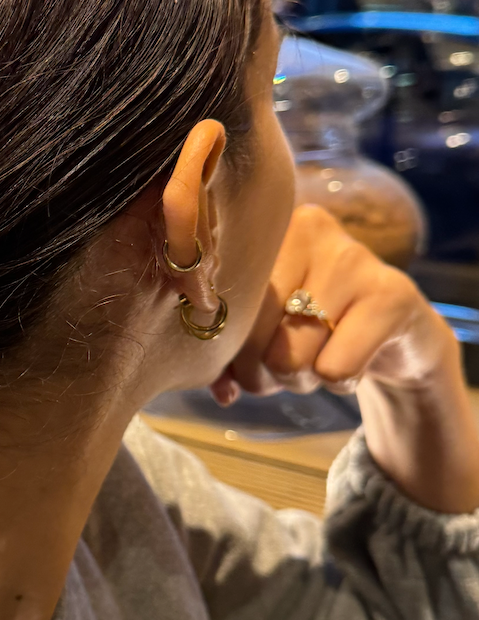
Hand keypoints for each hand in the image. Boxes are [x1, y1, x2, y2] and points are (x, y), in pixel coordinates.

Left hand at [213, 204, 458, 406]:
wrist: (397, 331)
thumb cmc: (311, 327)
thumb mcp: (261, 333)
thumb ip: (229, 356)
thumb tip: (222, 391)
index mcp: (264, 228)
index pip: (222, 302)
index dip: (223, 347)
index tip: (236, 362)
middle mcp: (308, 228)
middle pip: (251, 330)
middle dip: (258, 371)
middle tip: (278, 369)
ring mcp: (354, 256)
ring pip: (291, 356)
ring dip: (299, 380)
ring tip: (317, 360)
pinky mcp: (392, 294)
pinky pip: (335, 369)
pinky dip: (338, 383)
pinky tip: (353, 360)